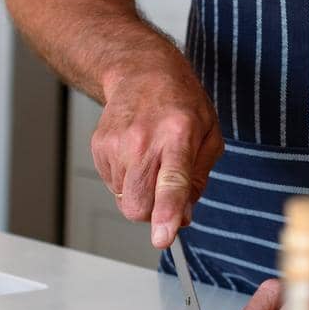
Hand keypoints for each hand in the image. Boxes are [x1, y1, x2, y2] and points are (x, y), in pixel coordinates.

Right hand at [90, 60, 222, 248]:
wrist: (143, 73)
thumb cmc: (181, 103)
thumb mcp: (210, 134)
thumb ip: (200, 177)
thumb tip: (186, 215)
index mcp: (178, 135)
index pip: (172, 181)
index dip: (167, 212)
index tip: (164, 236)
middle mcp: (143, 141)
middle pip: (138, 204)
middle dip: (153, 213)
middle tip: (166, 191)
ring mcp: (116, 145)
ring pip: (124, 200)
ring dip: (140, 193)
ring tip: (151, 160)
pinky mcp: (99, 148)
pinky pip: (112, 186)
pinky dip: (126, 180)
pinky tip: (136, 154)